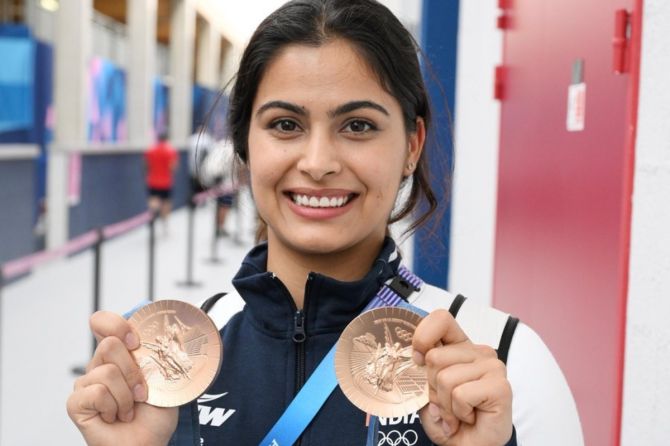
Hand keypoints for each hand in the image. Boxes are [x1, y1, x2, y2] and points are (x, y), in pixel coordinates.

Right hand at [66, 311, 177, 445]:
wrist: (149, 442)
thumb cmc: (156, 413)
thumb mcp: (164, 376)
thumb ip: (156, 353)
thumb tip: (164, 332)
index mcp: (119, 353)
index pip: (102, 322)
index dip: (116, 325)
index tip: (136, 342)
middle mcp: (99, 365)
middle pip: (109, 344)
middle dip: (133, 371)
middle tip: (142, 392)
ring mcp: (85, 383)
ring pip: (106, 371)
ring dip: (127, 395)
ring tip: (130, 408)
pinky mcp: (76, 403)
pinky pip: (96, 392)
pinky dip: (113, 407)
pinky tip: (115, 417)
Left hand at [412, 310, 511, 444]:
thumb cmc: (452, 418)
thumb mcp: (427, 390)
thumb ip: (421, 370)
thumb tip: (416, 356)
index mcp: (459, 346)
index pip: (441, 319)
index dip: (423, 336)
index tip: (418, 359)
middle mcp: (478, 352)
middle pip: (434, 356)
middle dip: (432, 387)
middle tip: (447, 402)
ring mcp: (492, 367)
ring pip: (445, 378)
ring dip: (445, 404)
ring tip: (458, 412)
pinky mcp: (500, 386)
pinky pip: (460, 394)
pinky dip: (457, 412)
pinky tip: (469, 416)